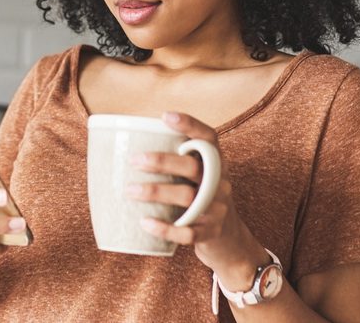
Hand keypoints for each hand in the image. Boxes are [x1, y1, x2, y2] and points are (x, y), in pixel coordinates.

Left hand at [128, 111, 267, 285]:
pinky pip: (188, 232)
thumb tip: (128, 147)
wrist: (231, 242)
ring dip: (156, 192)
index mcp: (217, 164)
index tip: (165, 116)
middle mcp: (220, 183)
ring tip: (128, 191)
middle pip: (194, 167)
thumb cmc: (203, 202)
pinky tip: (145, 223)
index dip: (190, 125)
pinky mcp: (211, 233)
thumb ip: (178, 164)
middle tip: (134, 160)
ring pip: (187, 197)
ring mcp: (217, 209)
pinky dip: (164, 228)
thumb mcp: (201, 179)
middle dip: (162, 162)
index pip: (209, 138)